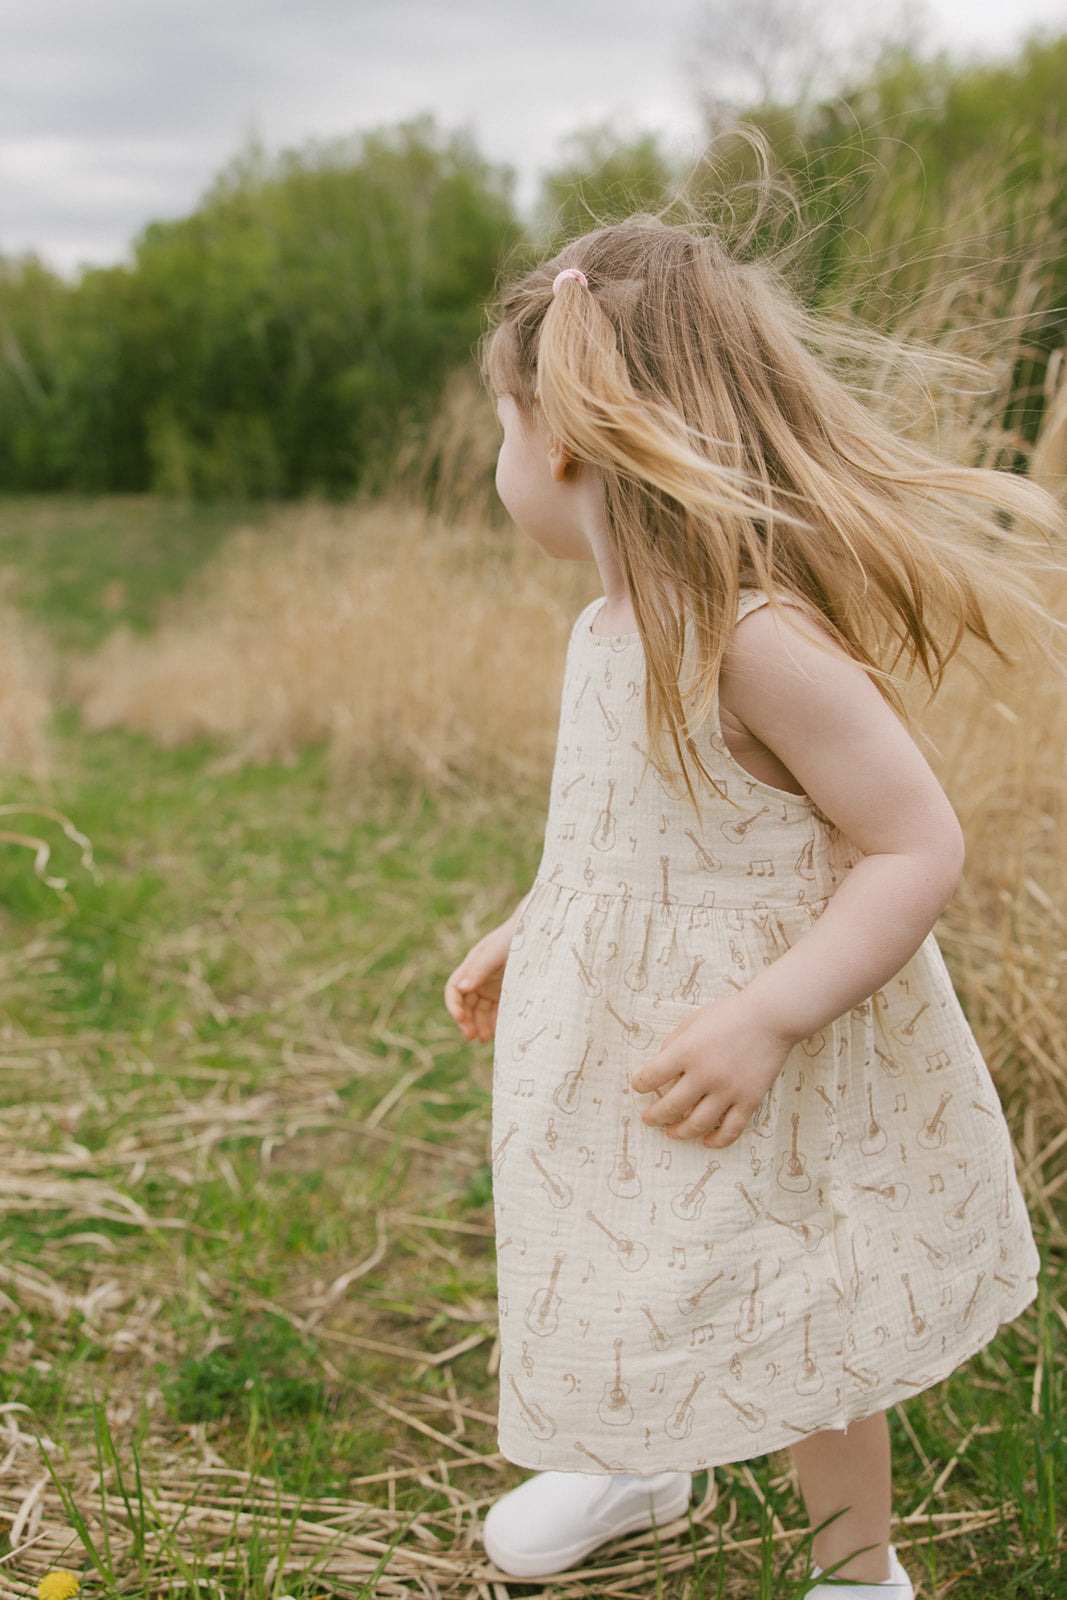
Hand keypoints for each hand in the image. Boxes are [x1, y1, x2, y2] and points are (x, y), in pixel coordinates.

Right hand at [444, 916, 518, 1042]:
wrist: (539, 932)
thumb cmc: (514, 937)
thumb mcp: (495, 952)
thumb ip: (480, 968)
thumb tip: (463, 988)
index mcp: (471, 967)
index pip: (454, 990)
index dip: (453, 1005)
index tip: (459, 1018)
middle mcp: (479, 979)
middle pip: (465, 1004)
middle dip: (466, 1021)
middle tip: (472, 1036)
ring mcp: (493, 986)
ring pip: (480, 1011)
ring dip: (480, 1025)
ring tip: (485, 1039)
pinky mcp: (507, 993)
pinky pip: (497, 1011)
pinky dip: (495, 1022)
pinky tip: (499, 1032)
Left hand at [630, 993, 793, 1147]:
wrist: (771, 1017)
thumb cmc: (730, 1015)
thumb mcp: (693, 1021)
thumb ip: (674, 1043)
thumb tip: (661, 1067)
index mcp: (686, 1051)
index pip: (652, 1076)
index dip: (640, 1084)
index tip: (638, 1088)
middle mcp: (705, 1075)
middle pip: (671, 1107)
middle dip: (654, 1116)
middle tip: (648, 1119)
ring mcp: (728, 1090)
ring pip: (697, 1124)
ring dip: (680, 1132)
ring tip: (671, 1132)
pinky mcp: (749, 1100)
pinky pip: (731, 1129)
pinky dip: (717, 1141)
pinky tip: (707, 1142)